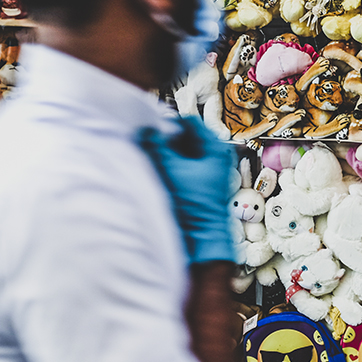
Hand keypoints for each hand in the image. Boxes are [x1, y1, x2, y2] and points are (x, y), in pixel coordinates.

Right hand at [141, 115, 236, 263]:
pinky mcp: (200, 183)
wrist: (201, 239)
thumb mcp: (171, 170)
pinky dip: (169, 165)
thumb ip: (156, 146)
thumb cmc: (194, 207)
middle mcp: (215, 156)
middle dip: (165, 140)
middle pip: (185, 136)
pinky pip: (182, 165)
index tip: (150, 128)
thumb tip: (145, 129)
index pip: (189, 122)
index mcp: (216, 148)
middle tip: (147, 144)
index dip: (168, 123)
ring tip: (150, 159)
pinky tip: (157, 171)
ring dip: (165, 153)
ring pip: (181, 151)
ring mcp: (208, 170)